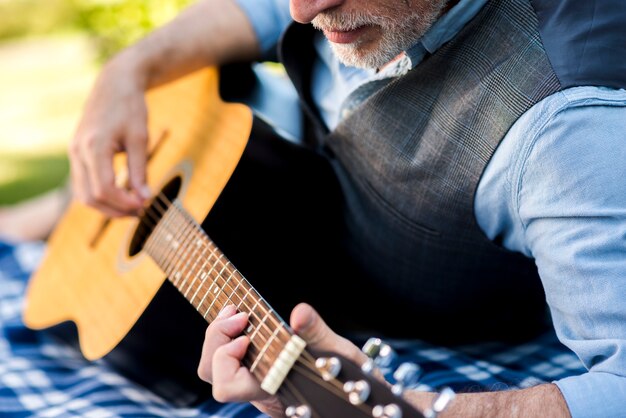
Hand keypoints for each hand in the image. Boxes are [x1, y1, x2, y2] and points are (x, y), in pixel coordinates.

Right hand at [69, 55, 149, 216]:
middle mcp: (78, 151)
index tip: (144, 205)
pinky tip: (121, 195)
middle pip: (90, 197)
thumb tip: (145, 198)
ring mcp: (73, 153)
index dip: (124, 203)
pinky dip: (100, 195)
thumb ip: (140, 170)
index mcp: (94, 146)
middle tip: (140, 212)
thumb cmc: (130, 108)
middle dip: (115, 210)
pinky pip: (82, 184)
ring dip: (106, 206)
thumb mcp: (140, 138)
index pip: (104, 189)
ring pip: (83, 194)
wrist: (114, 84)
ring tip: (132, 207)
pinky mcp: (76, 154)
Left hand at [197, 303, 369, 416]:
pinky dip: (229, 332)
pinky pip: (227, 354)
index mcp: (272, 392)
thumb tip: (299, 312)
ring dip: (219, 335)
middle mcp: (257, 390)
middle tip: (238, 314)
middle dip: (216, 339)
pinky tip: (244, 316)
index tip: (246, 337)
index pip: (227, 387)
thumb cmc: (351, 379)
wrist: (358, 392)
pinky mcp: (257, 365)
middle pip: (211, 373)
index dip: (226, 360)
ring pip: (213, 364)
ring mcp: (254, 379)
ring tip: (237, 312)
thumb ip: (317, 334)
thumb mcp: (340, 355)